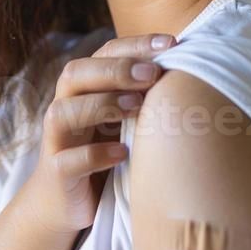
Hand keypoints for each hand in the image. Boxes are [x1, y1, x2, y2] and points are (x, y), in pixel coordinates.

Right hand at [23, 31, 176, 235]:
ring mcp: (56, 142)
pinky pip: (67, 161)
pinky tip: (122, 153)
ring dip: (101, 104)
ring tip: (136, 106)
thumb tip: (193, 70)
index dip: (135, 45)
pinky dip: (94, 155)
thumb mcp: (125, 121)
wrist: (68, 205)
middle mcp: (65, 108)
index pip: (103, 53)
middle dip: (115, 70)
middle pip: (75, 74)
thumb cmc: (105, 153)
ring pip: (62, 113)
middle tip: (152, 74)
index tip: (172, 44)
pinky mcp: (57, 175)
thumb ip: (144, 96)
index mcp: (84, 89)